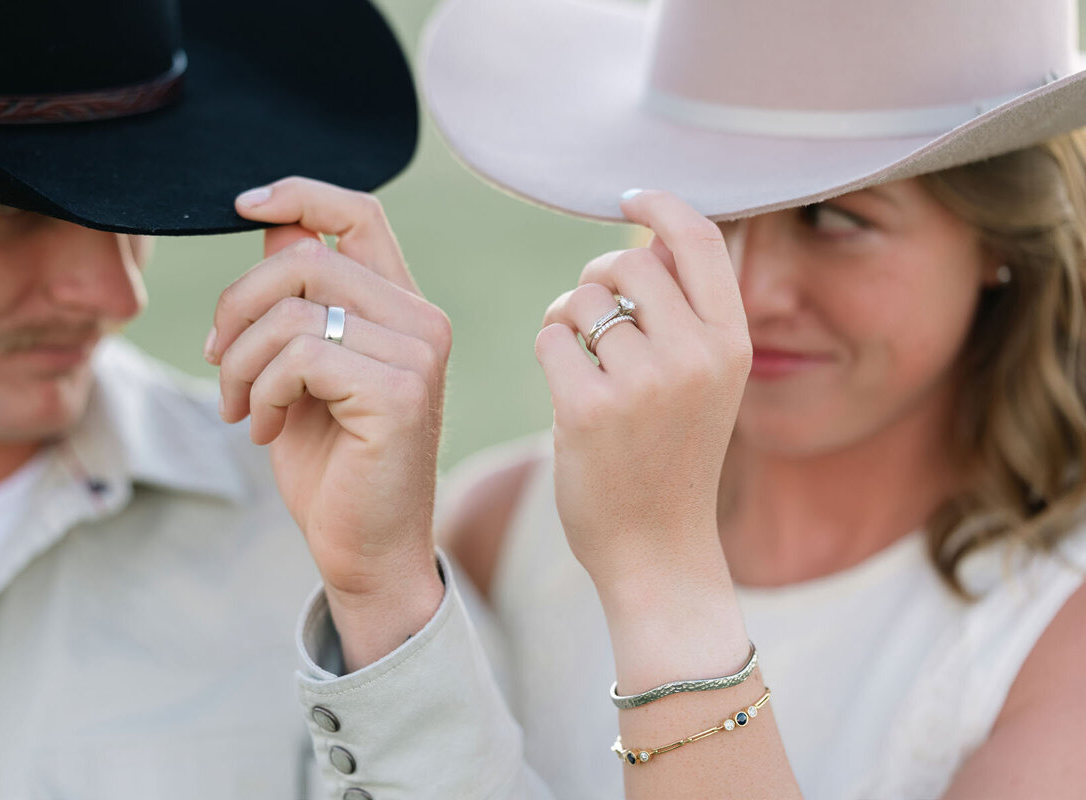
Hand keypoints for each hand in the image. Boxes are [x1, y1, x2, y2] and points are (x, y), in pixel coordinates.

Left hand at [208, 177, 448, 667]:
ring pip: (294, 308)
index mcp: (402, 308)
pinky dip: (263, 390)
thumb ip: (297, 300)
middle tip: (219, 364)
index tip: (242, 207)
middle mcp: (421, 321)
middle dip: (236, 307)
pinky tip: (266, 427)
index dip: (298, 194)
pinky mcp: (400, 392)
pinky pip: (300, 356)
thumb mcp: (300, 370)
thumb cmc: (333, 464)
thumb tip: (272, 226)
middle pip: (303, 258)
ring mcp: (418, 354)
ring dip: (241, 360)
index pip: (359, 213)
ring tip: (241, 407)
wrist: (365, 550)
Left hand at [534, 190, 751, 613]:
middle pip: (625, 261)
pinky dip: (548, 353)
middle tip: (589, 314)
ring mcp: (644, 383)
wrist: (658, 551)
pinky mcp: (589, 409)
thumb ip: (683, 313)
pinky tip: (564, 387)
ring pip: (580, 298)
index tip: (631, 195)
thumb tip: (644, 237)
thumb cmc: (672, 459)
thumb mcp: (704, 384)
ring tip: (578, 360)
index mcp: (732, 343)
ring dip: (566, 319)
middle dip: (595, 276)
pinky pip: (549, 338)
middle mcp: (696, 355)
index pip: (700, 239)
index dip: (662, 205)